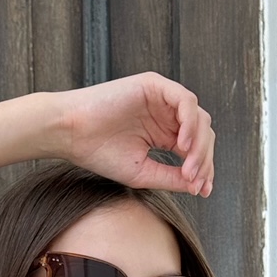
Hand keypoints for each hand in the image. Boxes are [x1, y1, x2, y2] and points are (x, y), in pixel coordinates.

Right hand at [55, 72, 215, 196]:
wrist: (72, 134)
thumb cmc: (100, 152)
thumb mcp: (143, 172)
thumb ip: (171, 178)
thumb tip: (198, 186)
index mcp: (164, 134)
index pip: (195, 149)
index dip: (204, 169)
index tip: (203, 191)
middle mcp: (166, 116)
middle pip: (202, 134)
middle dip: (204, 160)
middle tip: (196, 181)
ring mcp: (162, 99)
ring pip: (199, 118)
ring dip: (198, 145)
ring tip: (189, 167)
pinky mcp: (154, 86)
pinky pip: (185, 101)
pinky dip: (189, 122)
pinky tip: (181, 144)